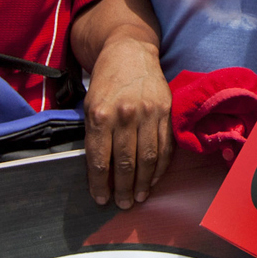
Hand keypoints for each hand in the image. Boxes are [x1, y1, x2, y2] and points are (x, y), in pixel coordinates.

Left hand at [84, 36, 172, 209]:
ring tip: (138, 197)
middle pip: (124, 162)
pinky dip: (160, 166)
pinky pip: (165, 145)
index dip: (100, 183)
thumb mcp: (90, 104)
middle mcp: (125, 115)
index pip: (99, 159)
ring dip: (142, 182)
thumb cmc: (106, 82)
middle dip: (122, 188)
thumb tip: (100, 170)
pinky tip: (153, 179)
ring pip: (147, 157)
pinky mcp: (166, 110)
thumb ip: (95, 135)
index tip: (101, 199)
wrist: (130, 52)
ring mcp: (149, 113)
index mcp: (100, 114)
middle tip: (122, 204)